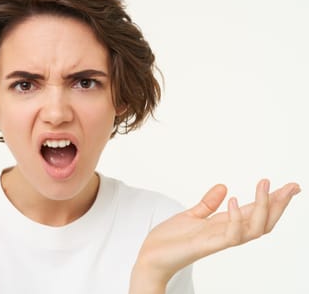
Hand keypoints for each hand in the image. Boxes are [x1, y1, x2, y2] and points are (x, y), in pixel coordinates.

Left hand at [129, 179, 300, 293]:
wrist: (150, 257)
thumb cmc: (169, 240)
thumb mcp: (190, 216)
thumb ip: (207, 204)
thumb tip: (224, 186)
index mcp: (223, 226)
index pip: (254, 212)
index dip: (272, 201)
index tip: (290, 186)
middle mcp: (226, 234)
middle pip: (263, 222)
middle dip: (278, 204)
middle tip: (292, 186)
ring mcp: (218, 241)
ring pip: (254, 229)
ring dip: (263, 207)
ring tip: (265, 185)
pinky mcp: (206, 246)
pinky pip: (230, 235)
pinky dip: (236, 219)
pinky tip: (233, 200)